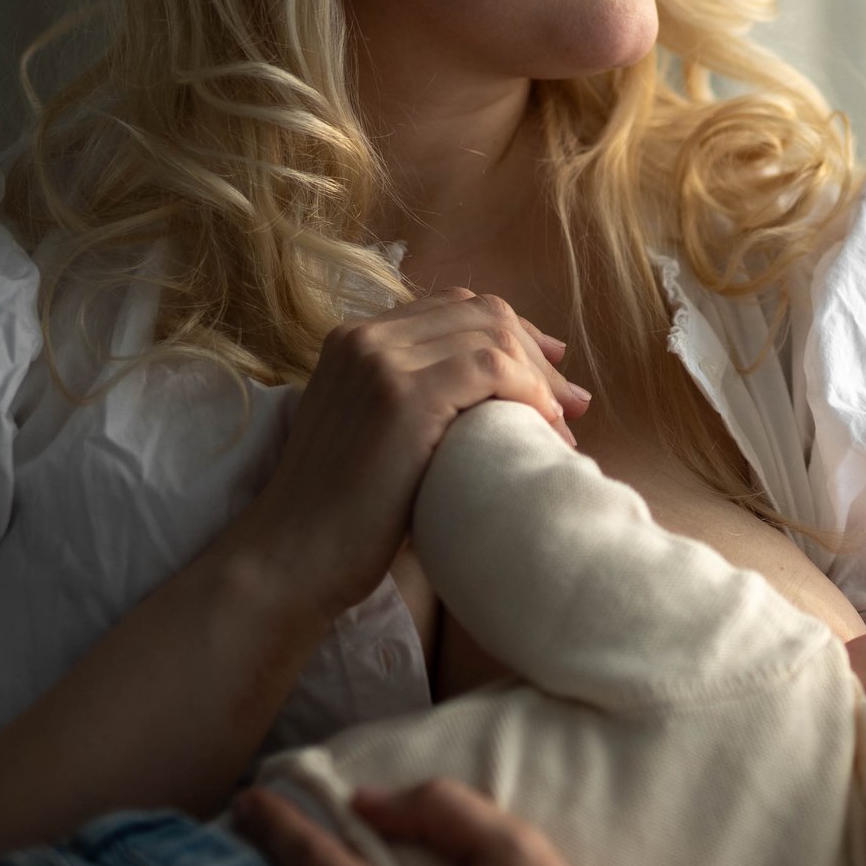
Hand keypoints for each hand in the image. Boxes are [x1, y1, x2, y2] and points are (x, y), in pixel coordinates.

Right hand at [228, 289, 593, 621]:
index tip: (550, 370)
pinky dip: (529, 392)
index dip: (512, 332)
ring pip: (492, 334)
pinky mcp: (402, 396)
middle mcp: (365, 337)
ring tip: (564, 424)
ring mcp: (380, 361)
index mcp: (354, 339)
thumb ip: (419, 398)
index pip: (454, 306)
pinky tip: (544, 427)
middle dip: (537, 353)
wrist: (291, 559)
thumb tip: (499, 394)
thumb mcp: (377, 435)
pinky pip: (490, 368)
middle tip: (573, 403)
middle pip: (481, 312)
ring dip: (541, 377)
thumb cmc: (342, 516)